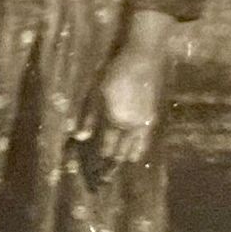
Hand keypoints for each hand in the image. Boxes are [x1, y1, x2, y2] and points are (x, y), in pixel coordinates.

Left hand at [80, 47, 163, 166]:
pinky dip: (142, 144)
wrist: (143, 57)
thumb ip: (88, 116)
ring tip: (128, 163)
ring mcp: (145, 119)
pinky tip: (140, 146)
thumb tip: (79, 137)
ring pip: (137, 143)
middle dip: (117, 159)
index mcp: (117, 120)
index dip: (103, 155)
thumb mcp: (96, 92)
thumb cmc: (114, 72)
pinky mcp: (152, 112)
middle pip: (124, 147)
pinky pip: (147, 135)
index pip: (109, 144)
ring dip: (130, 153)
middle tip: (110, 174)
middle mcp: (132, 124)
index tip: (98, 167)